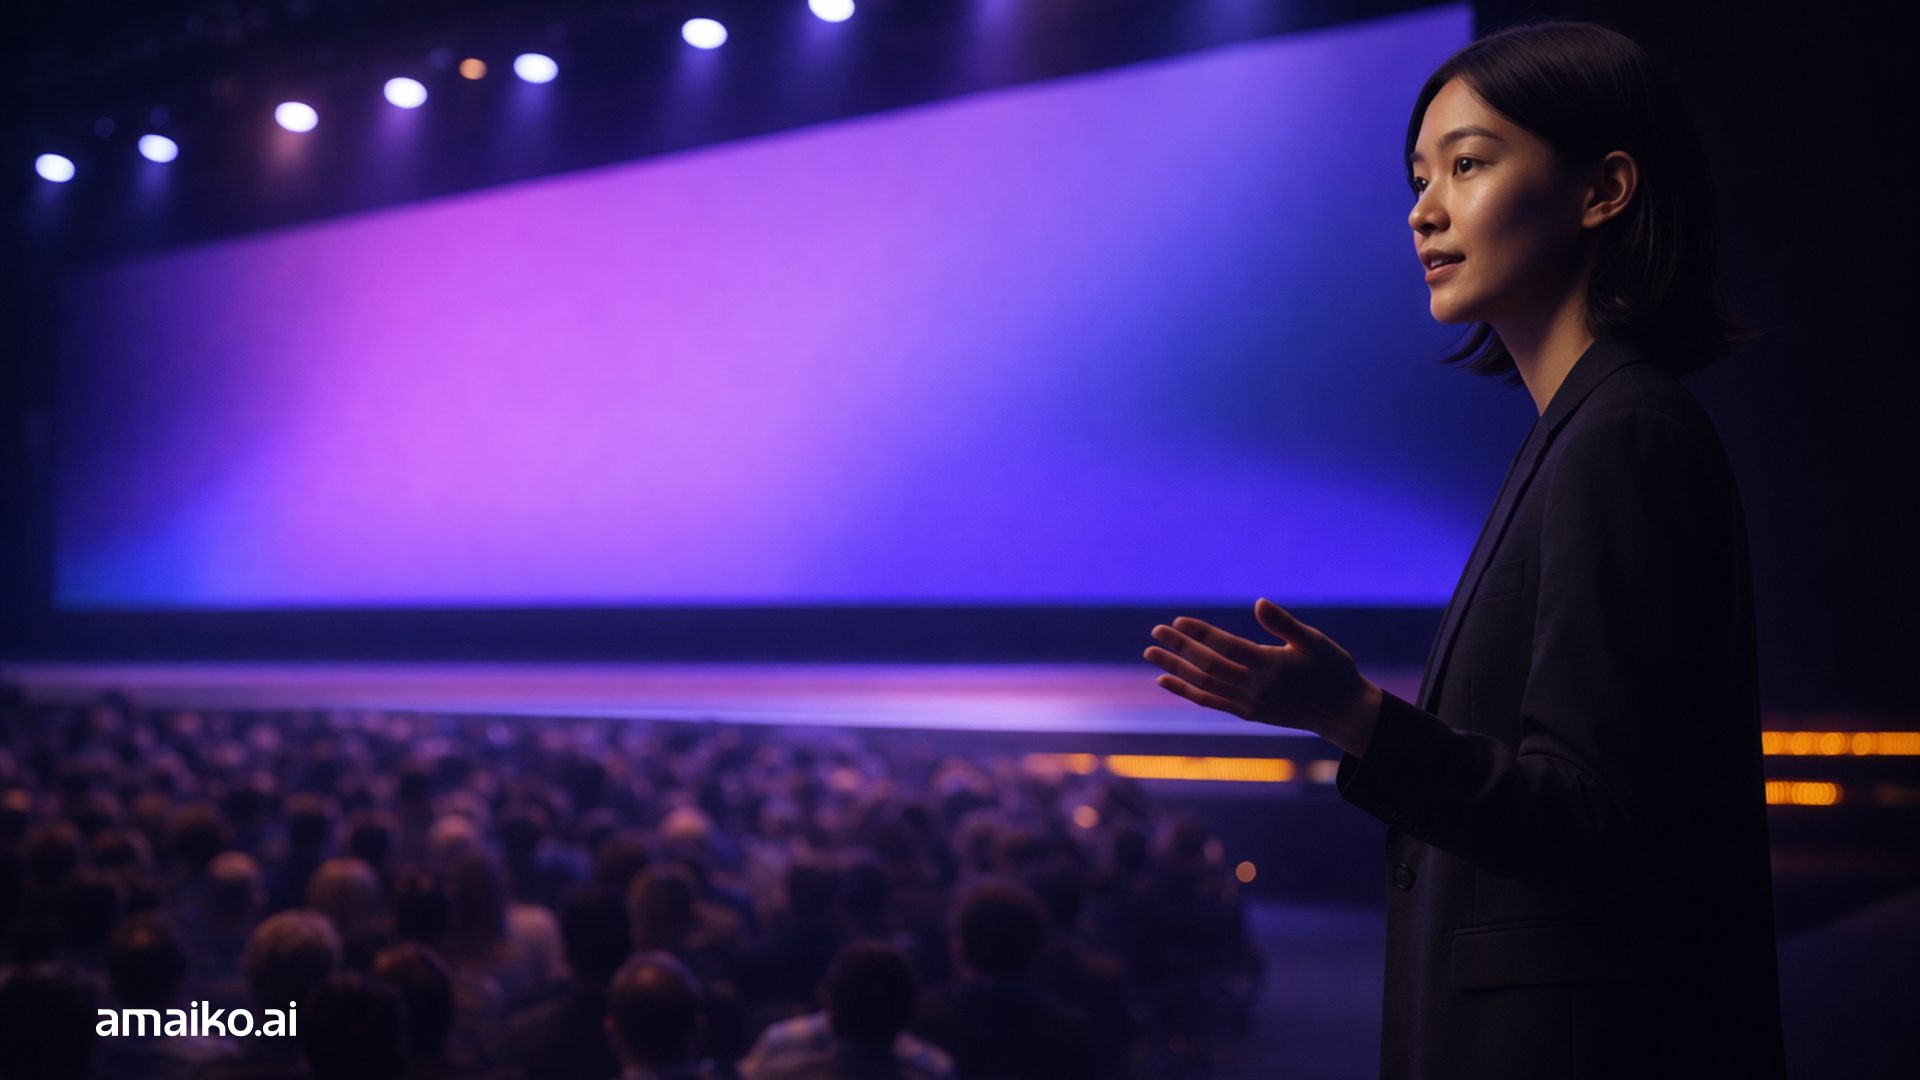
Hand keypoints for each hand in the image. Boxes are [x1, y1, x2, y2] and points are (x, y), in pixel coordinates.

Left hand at [1144, 598, 1382, 757]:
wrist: (1343, 714)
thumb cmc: (1333, 671)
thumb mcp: (1315, 642)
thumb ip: (1284, 624)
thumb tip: (1259, 603)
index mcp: (1271, 665)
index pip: (1227, 647)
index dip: (1200, 634)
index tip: (1177, 622)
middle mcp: (1255, 687)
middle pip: (1208, 666)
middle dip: (1180, 649)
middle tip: (1154, 632)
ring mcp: (1248, 703)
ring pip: (1204, 685)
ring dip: (1175, 669)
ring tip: (1150, 654)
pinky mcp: (1247, 713)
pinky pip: (1210, 701)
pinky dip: (1186, 691)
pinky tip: (1166, 680)